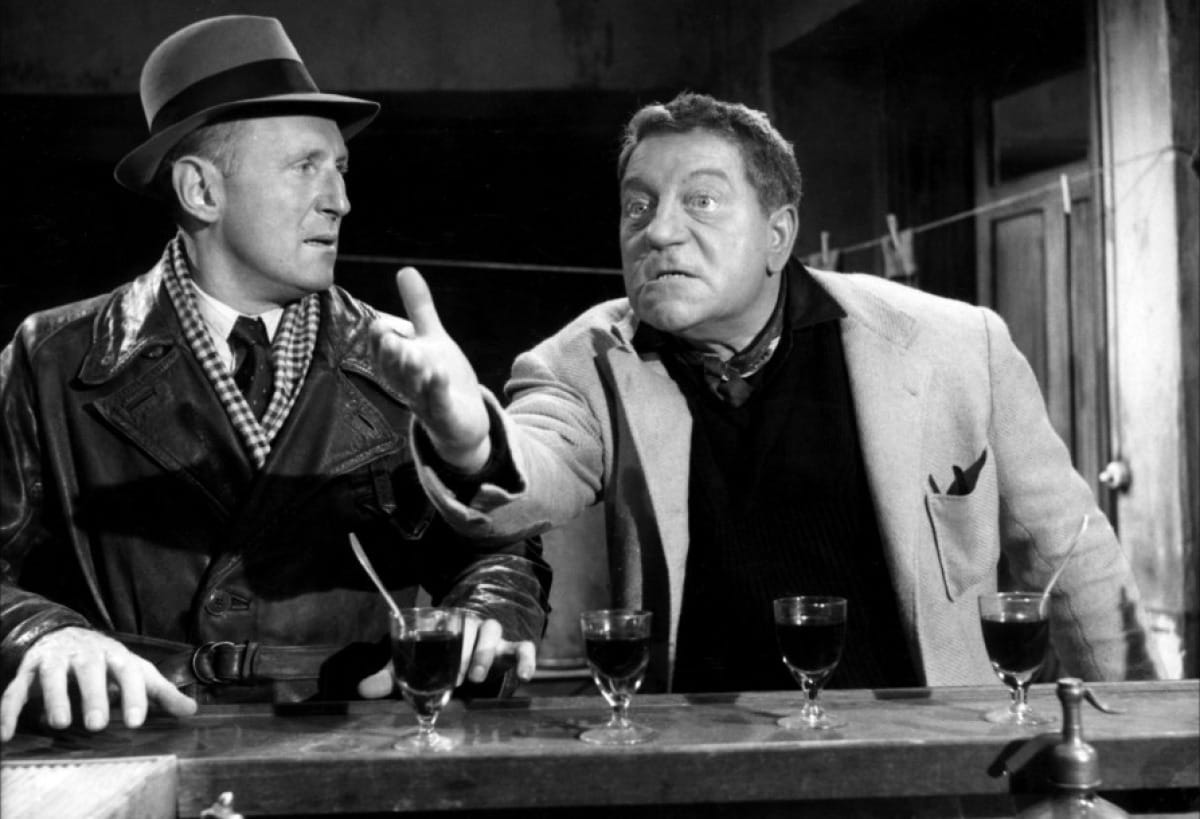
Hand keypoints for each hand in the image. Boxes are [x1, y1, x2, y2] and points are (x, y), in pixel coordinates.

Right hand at [0, 627, 197, 739]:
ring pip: (53, 674)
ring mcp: (55, 659)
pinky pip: (16, 688)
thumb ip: (160, 692)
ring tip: (60, 723)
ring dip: (55, 697)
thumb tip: (191, 710)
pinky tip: (6, 733)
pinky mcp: (29, 669)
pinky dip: (9, 709)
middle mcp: (86, 654)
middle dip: (94, 695)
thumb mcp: (136, 673)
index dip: (134, 695)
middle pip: (90, 670)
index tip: (135, 722)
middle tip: (97, 725)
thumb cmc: (109, 662)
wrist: (67, 636)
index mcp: (115, 655)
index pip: (129, 672)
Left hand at [355, 615, 536, 698]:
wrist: (470, 648)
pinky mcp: (511, 649)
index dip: (446, 644)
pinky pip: (523, 647)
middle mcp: (471, 625)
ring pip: (494, 632)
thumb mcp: (417, 664)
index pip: (448, 624)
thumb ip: (393, 675)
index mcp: (448, 624)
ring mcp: (493, 636)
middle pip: (470, 628)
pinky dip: (526, 659)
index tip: (443, 671)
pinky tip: (525, 676)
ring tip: (477, 677)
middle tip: (458, 678)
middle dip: (464, 653)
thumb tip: (362, 689)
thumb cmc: (440, 658)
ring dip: (486, 652)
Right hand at [373, 267, 490, 471]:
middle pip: (394, 371)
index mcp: (400, 367)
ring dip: (412, 373)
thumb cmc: (441, 378)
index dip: (380, 341)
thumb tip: (405, 269)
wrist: (463, 421)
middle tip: (391, 339)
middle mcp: (407, 386)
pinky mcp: (445, 417)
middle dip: (392, 356)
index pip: (383, 352)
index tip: (379, 324)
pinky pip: (438, 405)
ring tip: (414, 355)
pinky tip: (439, 374)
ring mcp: (425, 404)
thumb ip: (419, 308)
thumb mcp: (432, 339)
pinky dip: (437, 391)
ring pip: (413, 389)